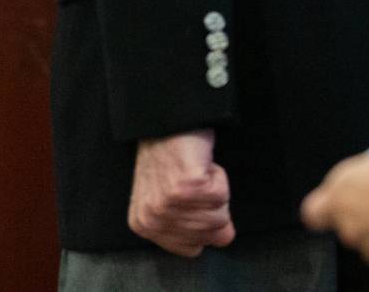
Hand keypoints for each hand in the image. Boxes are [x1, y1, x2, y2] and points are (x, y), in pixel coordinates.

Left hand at [129, 129, 234, 256]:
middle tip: (193, 180)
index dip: (202, 223)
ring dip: (214, 190)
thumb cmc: (167, 157)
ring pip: (219, 216)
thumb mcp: (169, 200)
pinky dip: (218, 176)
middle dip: (210, 205)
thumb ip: (191, 225)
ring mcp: (168, 203)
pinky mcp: (187, 187)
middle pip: (210, 234)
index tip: (191, 198)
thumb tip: (223, 237)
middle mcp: (153, 219)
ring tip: (195, 171)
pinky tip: (200, 164)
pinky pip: (222, 194)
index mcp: (144, 226)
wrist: (165, 120)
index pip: (193, 249)